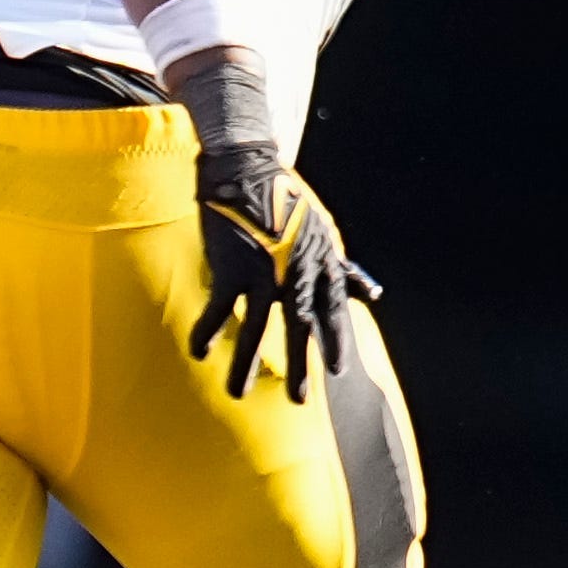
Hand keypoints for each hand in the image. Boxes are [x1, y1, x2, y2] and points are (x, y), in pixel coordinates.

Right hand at [190, 147, 377, 402]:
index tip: (338, 369)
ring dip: (246, 363)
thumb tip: (368, 293)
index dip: (336, 340)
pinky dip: (207, 331)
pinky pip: (218, 308)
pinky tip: (199, 353)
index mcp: (321, 262)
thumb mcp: (324, 230)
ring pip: (256, 328)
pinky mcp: (231, 267)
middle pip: (300, 327)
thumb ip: (338, 266)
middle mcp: (296, 272)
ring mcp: (263, 272)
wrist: (247, 169)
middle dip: (300, 365)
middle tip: (298, 399)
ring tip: (238, 393)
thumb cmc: (287, 198)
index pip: (334, 309)